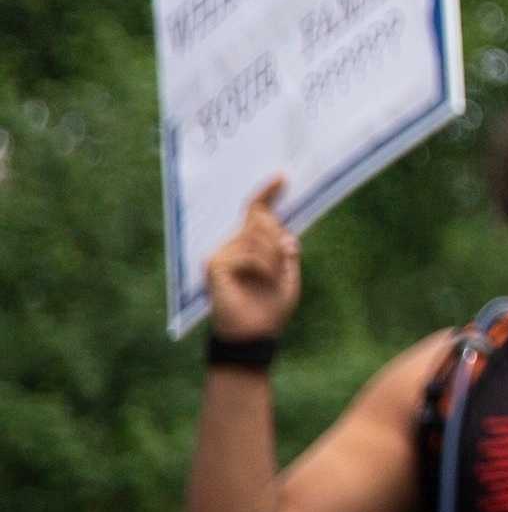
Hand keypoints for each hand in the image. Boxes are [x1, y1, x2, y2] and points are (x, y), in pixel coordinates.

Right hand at [203, 179, 301, 344]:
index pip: (256, 213)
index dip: (268, 194)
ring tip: (271, 279)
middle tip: (285, 261)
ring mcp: (221, 253)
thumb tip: (285, 235)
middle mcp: (233, 245)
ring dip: (275, 259)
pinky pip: (250, 254)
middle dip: (280, 241)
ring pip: (260, 237)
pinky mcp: (214, 264)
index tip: (282, 177)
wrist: (254, 334)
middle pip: (263, 221)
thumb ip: (286, 251)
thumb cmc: (271, 308)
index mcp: (251, 245)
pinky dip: (264, 267)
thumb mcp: (288, 274)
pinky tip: (261, 281)